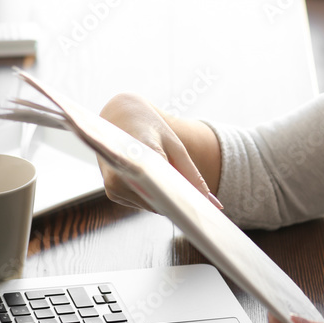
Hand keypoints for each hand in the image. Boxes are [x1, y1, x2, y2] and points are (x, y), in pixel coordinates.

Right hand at [98, 92, 211, 210]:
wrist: (120, 114)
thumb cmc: (150, 127)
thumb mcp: (175, 145)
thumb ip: (192, 174)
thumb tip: (211, 202)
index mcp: (138, 159)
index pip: (165, 189)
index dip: (184, 201)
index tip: (201, 208)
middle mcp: (121, 176)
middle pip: (160, 202)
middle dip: (177, 199)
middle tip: (191, 194)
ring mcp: (113, 186)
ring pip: (151, 205)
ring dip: (163, 196)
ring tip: (164, 174)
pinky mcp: (112, 192)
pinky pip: (141, 202)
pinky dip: (151, 194)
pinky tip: (150, 176)